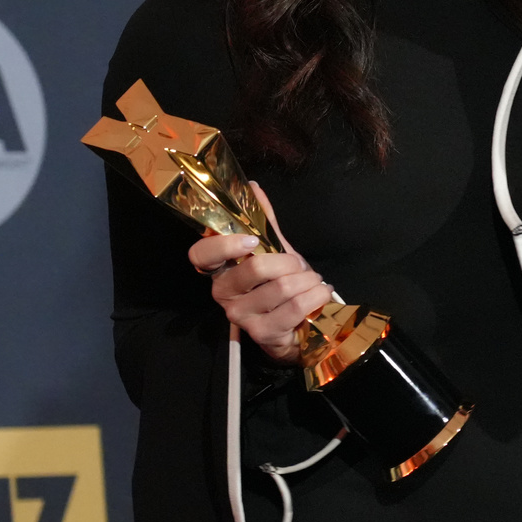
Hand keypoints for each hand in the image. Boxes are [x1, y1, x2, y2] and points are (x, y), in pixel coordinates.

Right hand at [187, 183, 330, 364]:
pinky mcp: (263, 334)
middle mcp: (224, 294)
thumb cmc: (278, 285)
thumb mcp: (271, 251)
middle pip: (255, 268)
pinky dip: (316, 295)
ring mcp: (242, 316)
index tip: (252, 240)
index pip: (201, 255)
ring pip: (282, 288)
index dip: (223, 245)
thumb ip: (262, 221)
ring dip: (308, 280)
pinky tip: (320, 292)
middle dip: (288, 261)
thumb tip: (253, 187)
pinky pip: (296, 307)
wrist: (292, 328)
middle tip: (299, 265)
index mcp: (220, 270)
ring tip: (314, 281)